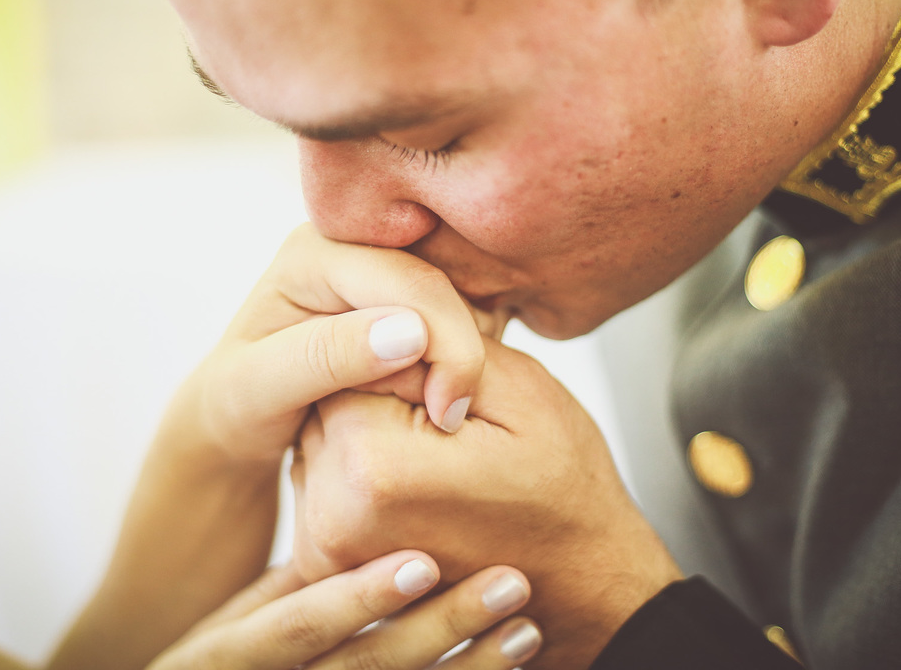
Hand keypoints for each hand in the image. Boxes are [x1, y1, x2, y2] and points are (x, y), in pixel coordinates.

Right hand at [149, 552, 542, 668]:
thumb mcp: (252, 610)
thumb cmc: (253, 646)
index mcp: (227, 654)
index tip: (425, 561)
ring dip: (473, 667)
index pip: (298, 626)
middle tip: (511, 582)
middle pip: (361, 668)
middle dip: (440, 627)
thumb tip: (358, 473)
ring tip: (528, 628)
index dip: (359, 598)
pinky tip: (516, 664)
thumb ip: (300, 566)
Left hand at [168, 223, 495, 474]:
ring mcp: (383, 267)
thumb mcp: (261, 388)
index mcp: (314, 251)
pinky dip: (463, 355)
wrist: (238, 415)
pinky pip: (458, 314)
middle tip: (452, 419)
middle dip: (461, 350)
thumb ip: (326, 356)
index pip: (407, 281)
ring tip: (446, 410)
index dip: (444, 342)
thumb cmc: (239, 404)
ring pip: (459, 297)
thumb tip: (412, 333)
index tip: (447, 413)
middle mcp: (354, 244)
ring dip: (468, 352)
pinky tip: (449, 393)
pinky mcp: (404, 294)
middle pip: (441, 283)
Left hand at [291, 338, 681, 669]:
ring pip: (320, 437)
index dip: (405, 355)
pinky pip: (323, 480)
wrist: (579, 583)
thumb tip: (380, 318)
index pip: (351, 356)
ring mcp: (324, 546)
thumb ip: (438, 344)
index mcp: (373, 462)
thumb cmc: (562, 488)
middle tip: (446, 428)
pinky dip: (359, 471)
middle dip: (375, 393)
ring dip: (365, 432)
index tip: (450, 392)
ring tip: (435, 463)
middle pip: (326, 398)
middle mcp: (331, 512)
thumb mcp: (519, 389)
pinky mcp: (326, 562)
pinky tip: (414, 486)